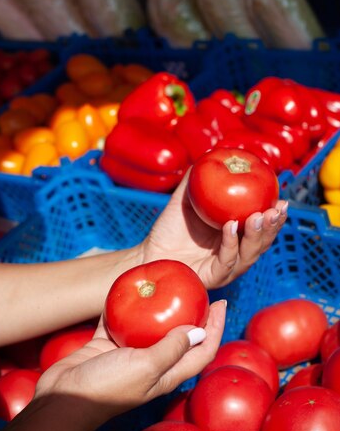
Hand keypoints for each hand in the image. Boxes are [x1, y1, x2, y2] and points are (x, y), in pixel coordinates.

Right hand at [34, 300, 225, 430]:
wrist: (63, 399)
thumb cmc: (108, 387)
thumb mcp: (146, 367)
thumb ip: (172, 348)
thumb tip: (199, 330)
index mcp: (168, 374)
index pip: (203, 350)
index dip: (216, 328)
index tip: (221, 302)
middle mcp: (152, 364)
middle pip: (180, 336)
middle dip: (192, 313)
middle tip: (195, 288)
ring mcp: (128, 355)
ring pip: (148, 326)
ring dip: (156, 307)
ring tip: (162, 284)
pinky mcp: (106, 346)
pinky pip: (118, 321)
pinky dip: (122, 307)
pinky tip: (125, 289)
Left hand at [141, 170, 287, 288]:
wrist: (149, 253)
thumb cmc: (168, 228)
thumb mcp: (184, 199)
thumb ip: (198, 178)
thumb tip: (212, 152)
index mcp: (236, 237)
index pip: (262, 227)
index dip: (276, 216)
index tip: (283, 199)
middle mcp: (235, 254)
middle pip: (262, 242)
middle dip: (273, 226)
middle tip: (277, 208)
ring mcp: (225, 268)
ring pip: (249, 255)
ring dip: (257, 235)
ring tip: (258, 216)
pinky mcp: (212, 278)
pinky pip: (226, 262)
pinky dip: (230, 244)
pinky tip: (231, 227)